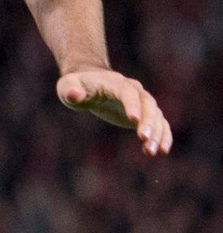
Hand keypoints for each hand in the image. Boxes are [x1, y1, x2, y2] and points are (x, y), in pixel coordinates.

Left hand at [56, 69, 172, 156]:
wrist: (91, 81)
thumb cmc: (77, 85)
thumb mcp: (68, 86)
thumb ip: (70, 89)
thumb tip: (74, 94)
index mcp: (114, 82)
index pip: (126, 92)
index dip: (131, 104)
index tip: (133, 120)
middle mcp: (132, 89)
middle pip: (147, 102)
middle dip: (148, 121)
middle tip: (144, 139)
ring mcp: (141, 101)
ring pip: (156, 114)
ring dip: (157, 132)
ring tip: (151, 151)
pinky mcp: (145, 113)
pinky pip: (161, 122)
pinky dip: (164, 134)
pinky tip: (163, 150)